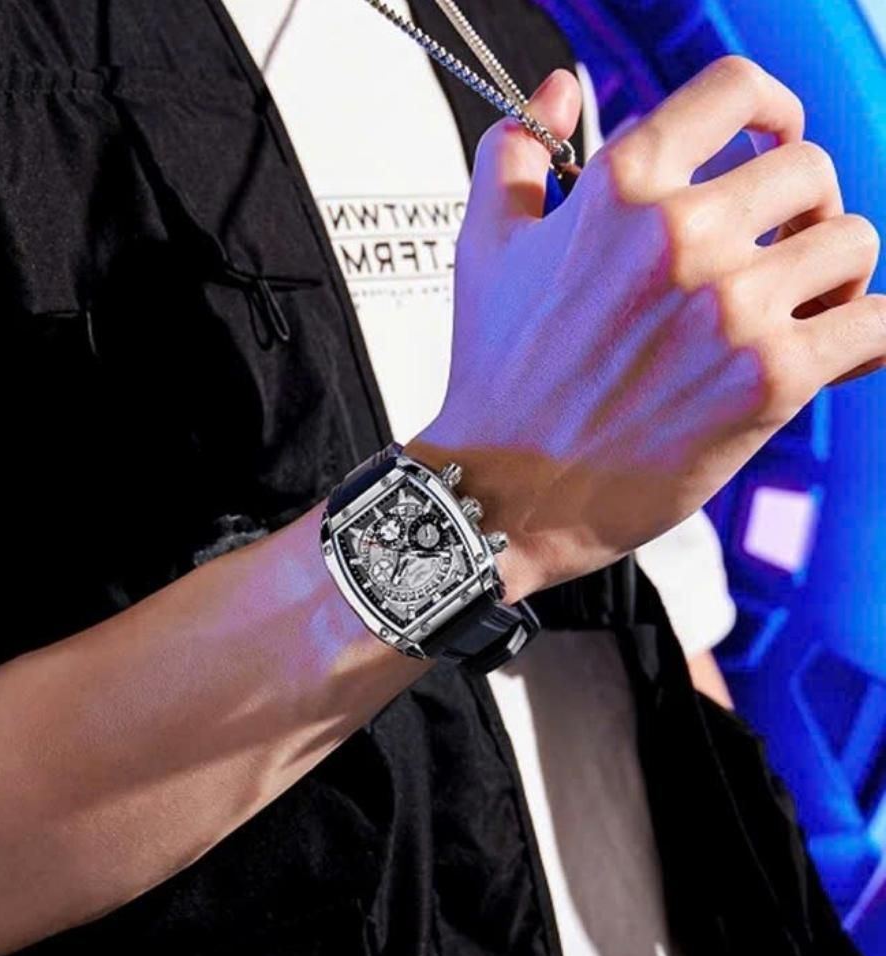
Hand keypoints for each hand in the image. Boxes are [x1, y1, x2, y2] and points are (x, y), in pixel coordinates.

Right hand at [409, 57, 883, 603]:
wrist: (504, 489)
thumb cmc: (495, 378)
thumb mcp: (483, 249)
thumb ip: (516, 153)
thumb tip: (556, 91)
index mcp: (620, 190)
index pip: (736, 91)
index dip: (771, 108)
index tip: (773, 136)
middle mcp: (682, 235)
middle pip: (811, 169)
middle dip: (801, 210)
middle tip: (774, 254)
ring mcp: (732, 307)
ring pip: (852, 245)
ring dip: (833, 276)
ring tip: (794, 312)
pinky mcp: (770, 380)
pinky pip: (879, 325)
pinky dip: (867, 336)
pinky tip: (830, 352)